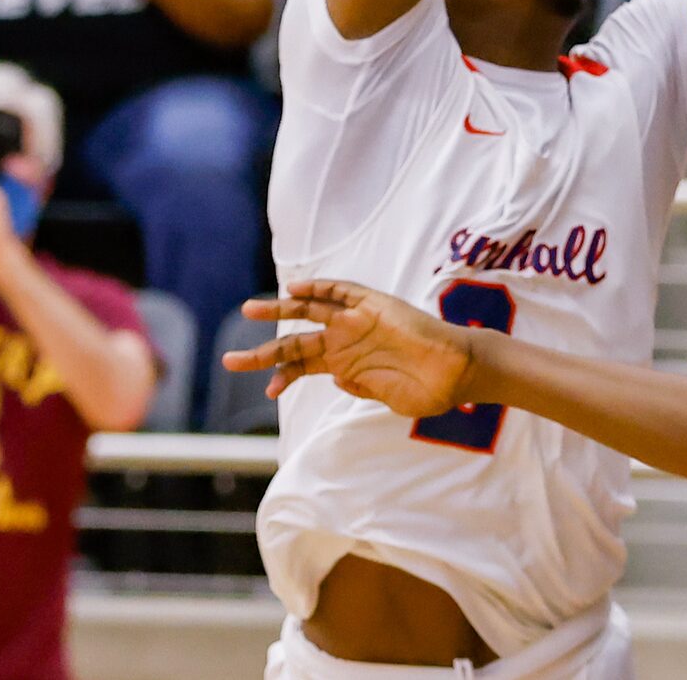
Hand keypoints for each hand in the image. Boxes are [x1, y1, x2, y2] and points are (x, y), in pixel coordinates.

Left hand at [226, 280, 477, 414]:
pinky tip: (296, 289)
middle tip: (230, 359)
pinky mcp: (374, 306)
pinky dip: (320, 289)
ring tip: (249, 310)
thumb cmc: (427, 390)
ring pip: (311, 312)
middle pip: (296, 342)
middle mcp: (347, 341)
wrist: (457, 371)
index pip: (303, 367)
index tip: (267, 392)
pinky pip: (342, 292)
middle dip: (262, 352)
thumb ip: (358, 386)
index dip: (282, 376)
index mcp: (346, 365)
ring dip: (279, 310)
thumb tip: (333, 377)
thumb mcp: (384, 397)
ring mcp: (359, 322)